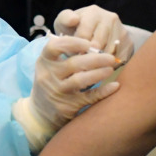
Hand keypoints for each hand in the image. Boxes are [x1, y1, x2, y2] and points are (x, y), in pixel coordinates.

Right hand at [12, 35, 121, 150]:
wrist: (40, 113)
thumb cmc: (50, 82)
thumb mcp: (49, 67)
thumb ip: (64, 55)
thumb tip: (92, 46)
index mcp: (43, 62)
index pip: (54, 47)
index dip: (72, 43)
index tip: (89, 44)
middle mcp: (48, 76)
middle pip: (73, 64)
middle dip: (95, 59)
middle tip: (110, 57)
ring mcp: (58, 92)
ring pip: (80, 80)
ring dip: (99, 73)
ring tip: (110, 69)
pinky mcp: (67, 107)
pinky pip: (89, 97)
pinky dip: (103, 91)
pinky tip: (114, 86)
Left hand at [54, 5, 135, 61]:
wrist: (94, 31)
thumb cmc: (75, 28)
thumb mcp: (65, 22)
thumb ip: (65, 19)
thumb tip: (74, 19)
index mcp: (94, 12)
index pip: (84, 35)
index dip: (76, 48)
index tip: (73, 54)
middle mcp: (110, 18)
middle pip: (98, 46)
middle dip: (87, 56)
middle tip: (82, 61)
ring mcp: (122, 30)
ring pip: (109, 54)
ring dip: (99, 61)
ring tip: (91, 62)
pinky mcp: (130, 43)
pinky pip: (119, 59)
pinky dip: (109, 64)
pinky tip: (101, 63)